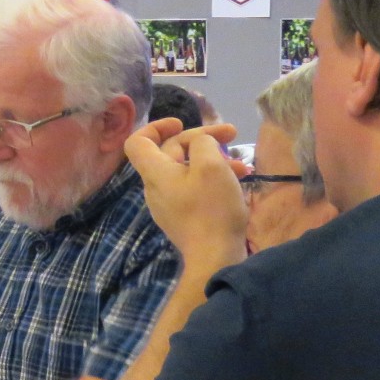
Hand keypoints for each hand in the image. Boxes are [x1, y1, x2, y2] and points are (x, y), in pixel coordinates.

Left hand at [124, 119, 252, 271]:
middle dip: (201, 139)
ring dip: (213, 160)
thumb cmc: (211, 208)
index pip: (138, 141)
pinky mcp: (184, 216)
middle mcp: (156, 187)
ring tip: (242, 165)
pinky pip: (194, 188)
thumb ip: (202, 143)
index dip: (156, 126)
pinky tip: (238, 181)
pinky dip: (212, 178)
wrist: (214, 257)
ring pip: (187, 169)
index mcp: (155, 173)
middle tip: (232, 134)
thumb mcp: (211, 165)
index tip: (181, 122)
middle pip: (171, 151)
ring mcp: (169, 203)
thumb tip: (199, 144)